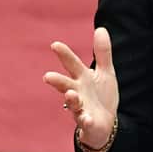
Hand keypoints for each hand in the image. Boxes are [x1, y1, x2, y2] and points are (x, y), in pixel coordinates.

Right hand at [43, 27, 118, 149]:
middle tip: (47, 76)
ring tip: (70, 94)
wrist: (105, 123)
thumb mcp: (105, 72)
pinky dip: (85, 120)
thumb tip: (100, 28)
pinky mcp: (88, 122)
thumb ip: (103, 53)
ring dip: (71, 100)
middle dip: (58, 81)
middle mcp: (78, 92)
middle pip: (66, 85)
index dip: (64, 55)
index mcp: (82, 78)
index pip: (72, 64)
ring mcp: (81, 108)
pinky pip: (85, 122)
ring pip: (73, 104)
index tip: (55, 44)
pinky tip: (87, 119)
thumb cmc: (101, 96)